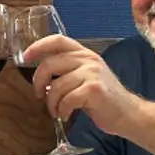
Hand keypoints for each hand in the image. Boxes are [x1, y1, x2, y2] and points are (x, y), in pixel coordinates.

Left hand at [22, 35, 141, 135]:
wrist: (128, 114)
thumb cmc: (103, 99)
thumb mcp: (86, 77)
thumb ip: (67, 71)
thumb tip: (42, 77)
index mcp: (85, 54)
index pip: (58, 40)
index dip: (38, 46)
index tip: (25, 57)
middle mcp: (88, 60)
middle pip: (50, 64)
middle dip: (38, 81)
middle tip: (39, 94)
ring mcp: (92, 74)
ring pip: (56, 86)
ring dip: (51, 103)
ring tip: (56, 111)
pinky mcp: (94, 90)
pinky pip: (66, 100)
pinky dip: (62, 110)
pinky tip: (66, 114)